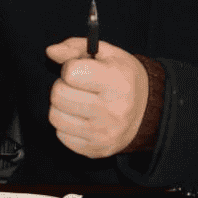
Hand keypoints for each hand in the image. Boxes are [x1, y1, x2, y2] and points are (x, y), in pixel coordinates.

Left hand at [45, 37, 148, 157]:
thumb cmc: (123, 78)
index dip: (70, 67)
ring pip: (55, 116)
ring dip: (62, 106)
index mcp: (117, 82)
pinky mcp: (94, 150)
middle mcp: (111, 111)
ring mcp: (102, 134)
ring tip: (78, 101)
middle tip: (78, 86)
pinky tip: (81, 117)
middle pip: (58, 94)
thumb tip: (51, 51)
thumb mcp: (107, 54)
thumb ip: (75, 47)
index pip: (70, 73)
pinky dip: (67, 124)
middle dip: (63, 86)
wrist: (146, 111)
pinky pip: (61, 134)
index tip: (80, 69)